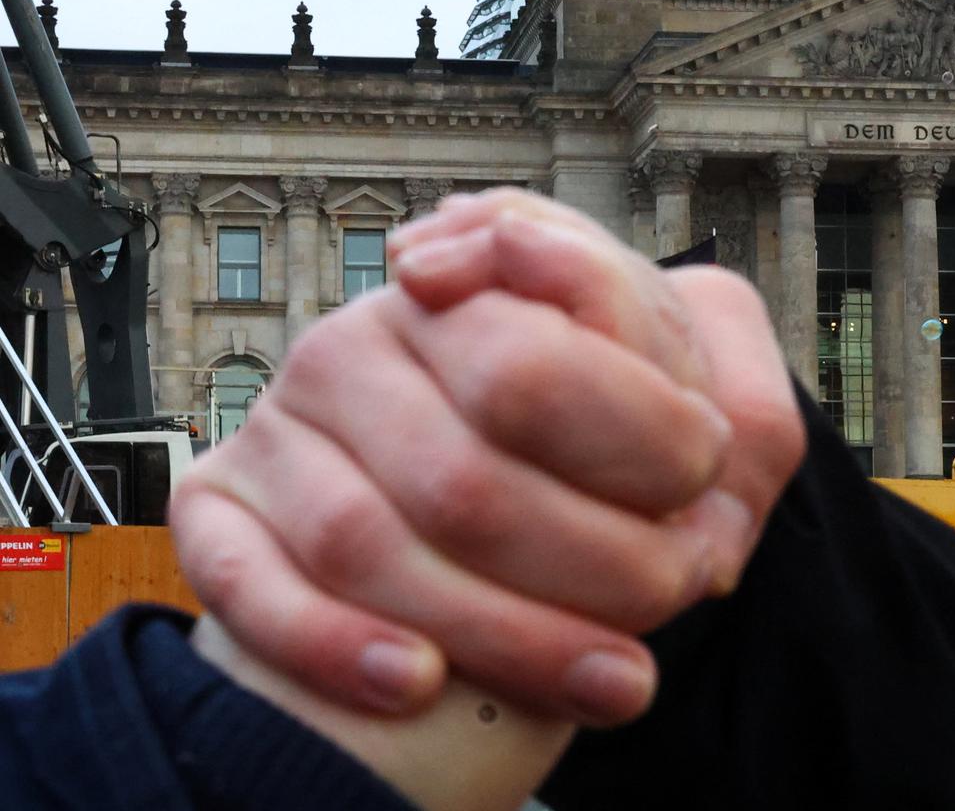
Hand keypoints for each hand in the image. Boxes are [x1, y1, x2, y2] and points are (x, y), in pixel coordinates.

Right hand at [170, 189, 805, 725]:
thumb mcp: (645, 350)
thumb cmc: (576, 408)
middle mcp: (351, 349)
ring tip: (619, 682)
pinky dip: (335, 646)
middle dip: (593, 564)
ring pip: (366, 547)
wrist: (472, 461)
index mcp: (456, 296)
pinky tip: (422, 686)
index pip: (535, 370)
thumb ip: (646, 324)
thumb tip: (595, 324)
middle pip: (464, 483)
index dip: (636, 446)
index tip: (706, 489)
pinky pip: (248, 588)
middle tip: (677, 592)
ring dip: (506, 634)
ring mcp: (278, 432)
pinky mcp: (219, 514)